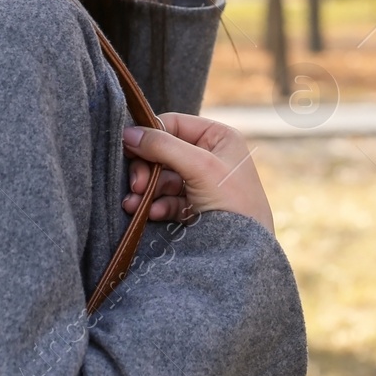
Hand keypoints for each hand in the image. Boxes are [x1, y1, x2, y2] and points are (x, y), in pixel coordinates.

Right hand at [120, 112, 274, 234]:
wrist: (247, 251)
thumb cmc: (233, 201)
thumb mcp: (199, 166)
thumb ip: (163, 146)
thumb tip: (128, 132)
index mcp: (218, 137)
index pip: (174, 124)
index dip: (150, 135)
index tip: (128, 148)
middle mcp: (210, 155)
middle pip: (164, 152)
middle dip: (147, 169)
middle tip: (136, 184)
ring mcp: (202, 182)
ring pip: (162, 178)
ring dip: (146, 190)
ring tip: (134, 204)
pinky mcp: (195, 205)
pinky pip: (168, 199)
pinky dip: (156, 205)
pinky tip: (151, 214)